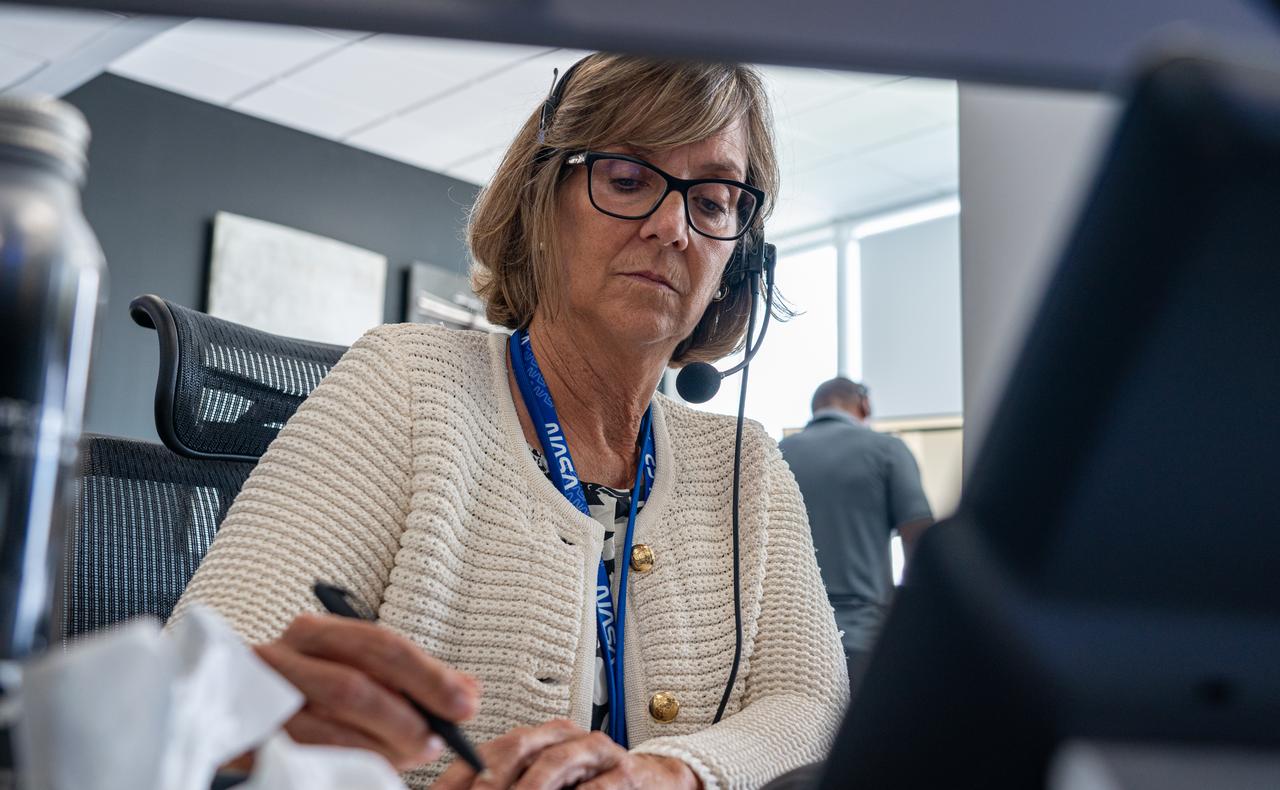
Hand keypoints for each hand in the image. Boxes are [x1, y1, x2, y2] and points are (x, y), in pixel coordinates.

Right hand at [249, 612, 479, 770]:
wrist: (224, 711)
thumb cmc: (309, 690)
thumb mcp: (360, 671)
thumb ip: (412, 679)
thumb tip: (468, 691)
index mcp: (314, 633)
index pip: (380, 645)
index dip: (428, 676)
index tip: (466, 703)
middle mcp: (281, 658)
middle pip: (355, 686)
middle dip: (407, 718)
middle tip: (438, 740)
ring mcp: (261, 702)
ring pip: (331, 726)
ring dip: (383, 749)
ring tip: (413, 756)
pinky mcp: (250, 742)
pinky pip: (309, 757)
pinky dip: (350, 764)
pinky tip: (374, 769)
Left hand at [433, 719, 698, 789]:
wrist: (656, 783)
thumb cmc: (592, 786)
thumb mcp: (546, 785)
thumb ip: (508, 785)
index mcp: (540, 738)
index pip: (491, 748)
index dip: (460, 773)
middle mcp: (564, 737)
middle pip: (518, 747)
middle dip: (489, 779)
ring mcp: (595, 752)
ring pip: (553, 763)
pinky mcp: (624, 773)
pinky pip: (597, 785)